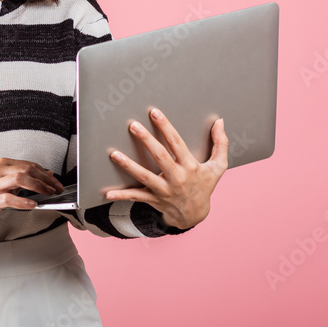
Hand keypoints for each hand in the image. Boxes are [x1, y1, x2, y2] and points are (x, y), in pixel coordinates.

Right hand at [0, 158, 63, 226]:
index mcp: (3, 165)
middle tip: (56, 189)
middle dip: (46, 179)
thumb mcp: (5, 181)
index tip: (56, 182)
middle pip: (27, 169)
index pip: (30, 165)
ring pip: (19, 178)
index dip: (46, 173)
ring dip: (38, 186)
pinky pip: (9, 198)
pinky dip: (23, 201)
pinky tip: (32, 204)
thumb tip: (46, 175)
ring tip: (48, 194)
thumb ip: (24, 178)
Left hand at [104, 108, 228, 229]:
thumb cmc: (204, 185)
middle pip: (160, 156)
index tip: (154, 112)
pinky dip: (122, 196)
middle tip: (133, 125)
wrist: (195, 214)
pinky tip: (107, 193)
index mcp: (190, 166)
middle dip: (146, 140)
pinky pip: (136, 197)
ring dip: (128, 165)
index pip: (177, 143)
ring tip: (114, 154)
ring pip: (144, 176)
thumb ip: (220, 144)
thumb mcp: (218, 167)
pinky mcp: (154, 199)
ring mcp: (164, 190)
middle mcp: (177, 178)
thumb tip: (220, 121)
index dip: (166, 127)